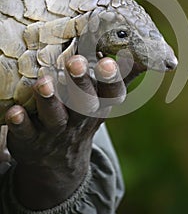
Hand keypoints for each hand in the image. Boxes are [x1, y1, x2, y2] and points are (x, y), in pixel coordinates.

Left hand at [5, 55, 125, 209]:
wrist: (59, 160)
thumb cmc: (84, 116)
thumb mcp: (106, 99)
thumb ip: (123, 76)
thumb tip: (146, 54)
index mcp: (101, 106)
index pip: (112, 93)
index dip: (111, 79)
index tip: (108, 61)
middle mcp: (81, 119)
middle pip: (84, 103)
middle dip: (81, 83)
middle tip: (74, 62)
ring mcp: (56, 132)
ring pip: (55, 117)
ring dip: (49, 100)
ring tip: (43, 83)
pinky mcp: (31, 140)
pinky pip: (26, 133)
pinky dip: (20, 123)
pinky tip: (14, 112)